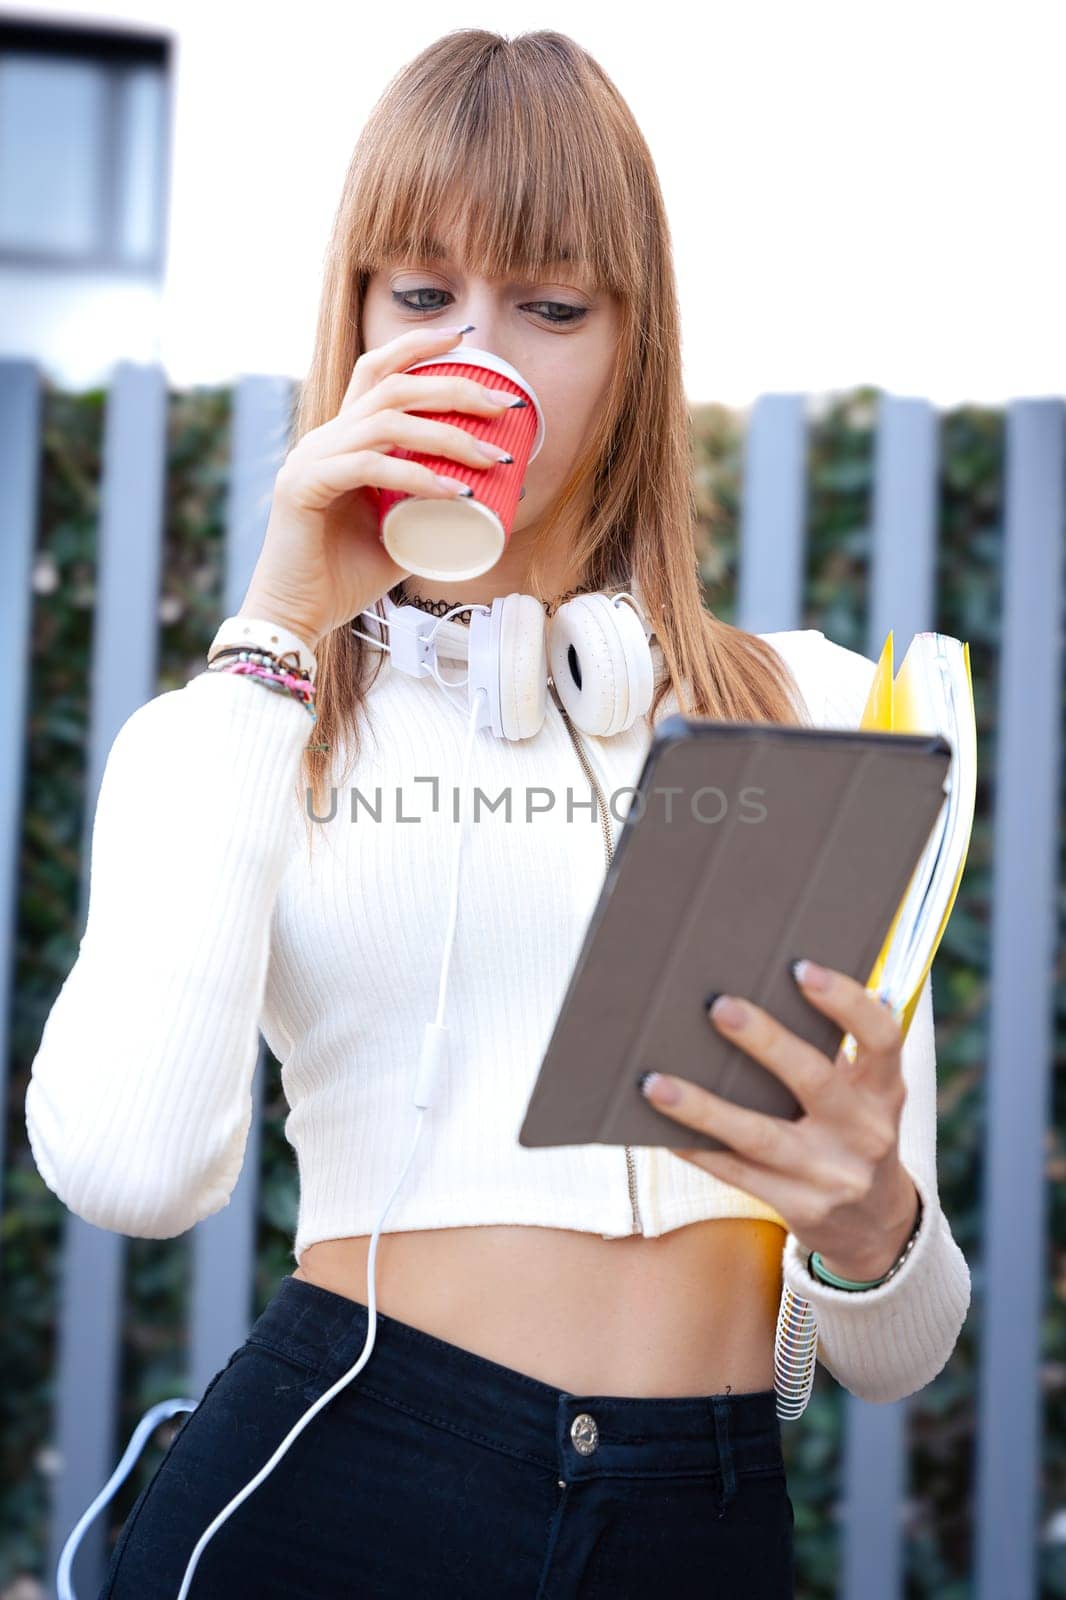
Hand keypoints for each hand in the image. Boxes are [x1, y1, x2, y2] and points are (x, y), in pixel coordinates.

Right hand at [240, 324, 520, 648]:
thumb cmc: (344, 578)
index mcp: (342, 440)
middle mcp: (324, 439)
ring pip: (387, 423)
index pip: (376, 371)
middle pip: (393, 387)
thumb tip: (487, 499)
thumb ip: (428, 511)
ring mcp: (311, 460)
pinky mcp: (303, 489)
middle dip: (454, 387)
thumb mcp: (400, 535)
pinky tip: (456, 492)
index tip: (466, 340)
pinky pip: (369, 469)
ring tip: (492, 457)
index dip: (418, 346)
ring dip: (448, 435)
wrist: (297, 616)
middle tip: (504, 407)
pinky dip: (419, 477)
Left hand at [640, 960, 920, 1280]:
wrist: (875, 1227)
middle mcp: (865, 1132)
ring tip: (654, 1082)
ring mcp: (832, 1175)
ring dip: (703, 1108)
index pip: (880, 1037)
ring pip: (760, 1135)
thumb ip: (834, 1049)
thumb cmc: (853, 1132)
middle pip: (814, 1079)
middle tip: (717, 1005)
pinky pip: (736, 1173)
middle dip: (765, 1041)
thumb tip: (758, 986)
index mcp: (884, 1090)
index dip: (845, 1000)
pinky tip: (658, 1128)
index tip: (801, 967)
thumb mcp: (866, 1094)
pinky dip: (697, 1148)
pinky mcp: (800, 1209)